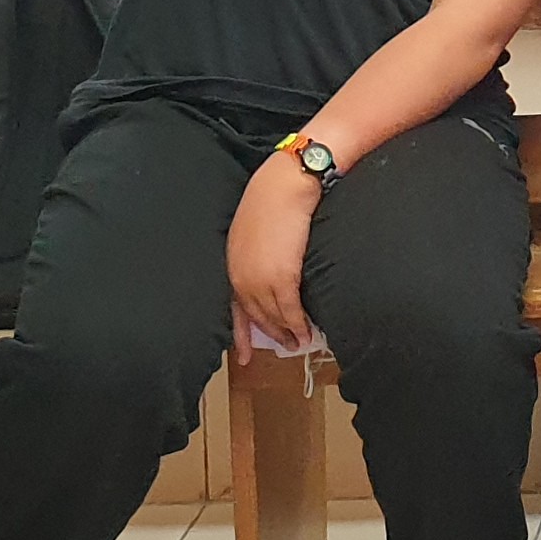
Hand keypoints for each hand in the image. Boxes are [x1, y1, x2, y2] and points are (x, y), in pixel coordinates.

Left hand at [226, 161, 320, 353]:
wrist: (285, 184)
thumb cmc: (273, 195)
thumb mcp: (253, 226)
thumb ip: (256, 250)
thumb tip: (270, 263)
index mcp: (233, 263)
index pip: (236, 307)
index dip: (241, 334)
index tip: (244, 355)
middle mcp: (242, 275)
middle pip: (256, 315)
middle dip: (272, 334)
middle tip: (287, 347)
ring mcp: (260, 278)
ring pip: (274, 316)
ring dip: (288, 334)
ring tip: (301, 344)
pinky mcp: (282, 276)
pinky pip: (291, 310)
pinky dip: (299, 324)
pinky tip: (307, 333)